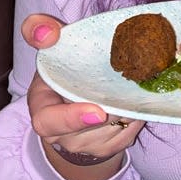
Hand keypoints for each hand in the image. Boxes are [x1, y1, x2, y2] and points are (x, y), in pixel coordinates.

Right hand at [22, 13, 144, 179]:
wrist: (79, 104)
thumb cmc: (65, 72)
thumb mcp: (52, 50)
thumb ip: (41, 32)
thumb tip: (46, 30)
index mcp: (43, 109)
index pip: (48, 122)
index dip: (72, 118)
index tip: (98, 111)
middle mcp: (62, 135)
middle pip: (96, 124)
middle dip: (116, 105)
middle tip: (131, 84)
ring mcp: (87, 145)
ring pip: (117, 127)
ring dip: (130, 108)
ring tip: (132, 87)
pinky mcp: (111, 148)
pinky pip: (132, 131)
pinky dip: (139, 114)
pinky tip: (137, 99)